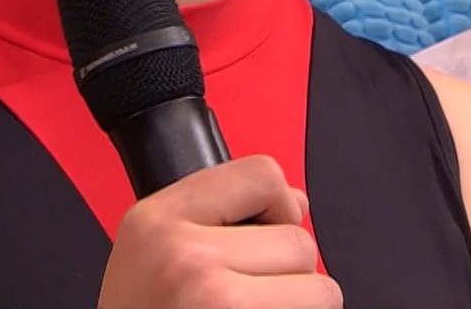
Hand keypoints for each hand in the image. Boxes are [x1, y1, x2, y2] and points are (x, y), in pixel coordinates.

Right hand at [98, 155, 342, 308]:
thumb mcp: (150, 253)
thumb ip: (216, 215)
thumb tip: (295, 202)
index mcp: (157, 223)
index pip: (262, 175)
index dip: (273, 208)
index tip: (260, 235)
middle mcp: (186, 258)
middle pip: (299, 241)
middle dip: (283, 275)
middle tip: (238, 303)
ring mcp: (220, 304)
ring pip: (320, 291)